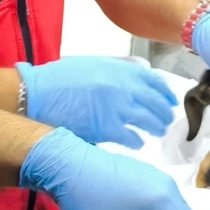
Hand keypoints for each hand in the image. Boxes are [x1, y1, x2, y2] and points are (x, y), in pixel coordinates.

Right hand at [18, 57, 175, 147]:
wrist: (39, 95)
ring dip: (156, 127)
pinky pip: (131, 137)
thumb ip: (116, 72)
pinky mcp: (107, 128)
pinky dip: (137, 141)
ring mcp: (117, 108)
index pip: (154, 81)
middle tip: (167, 119)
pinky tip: (139, 143)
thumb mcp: (93, 65)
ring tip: (158, 131)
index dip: (165, 92)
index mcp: (120, 69)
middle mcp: (124, 87)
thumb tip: (134, 80)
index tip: (171, 99)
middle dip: (164, 112)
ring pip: (148, 121)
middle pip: (155, 102)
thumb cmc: (61, 79)